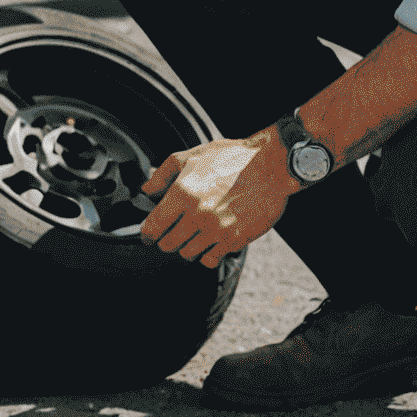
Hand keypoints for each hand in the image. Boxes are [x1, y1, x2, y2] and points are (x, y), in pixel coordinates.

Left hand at [138, 131, 293, 266]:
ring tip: (195, 233)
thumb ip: (163, 174)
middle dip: (167, 239)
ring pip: (187, 254)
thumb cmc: (230, 158)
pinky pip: (210, 259)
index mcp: (182, 193)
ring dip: (188, 246)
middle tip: (174, 232)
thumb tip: (147, 191)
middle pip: (168, 244)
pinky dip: (207, 254)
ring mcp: (216, 230)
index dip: (148, 234)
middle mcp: (197, 214)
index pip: (153, 227)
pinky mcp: (234, 240)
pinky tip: (211, 240)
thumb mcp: (191, 157)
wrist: (270, 166)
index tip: (149, 235)